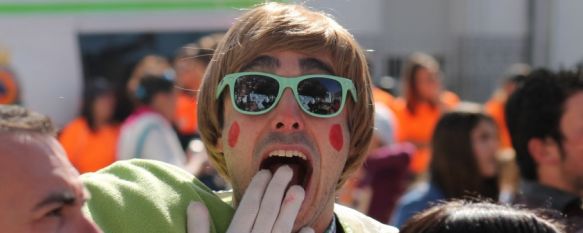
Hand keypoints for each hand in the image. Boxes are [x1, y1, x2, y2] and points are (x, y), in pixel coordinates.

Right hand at [187, 166, 313, 232]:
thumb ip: (198, 230)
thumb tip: (194, 203)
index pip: (247, 209)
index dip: (256, 189)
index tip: (265, 172)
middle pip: (266, 214)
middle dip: (276, 190)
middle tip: (287, 169)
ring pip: (280, 230)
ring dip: (290, 209)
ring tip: (299, 189)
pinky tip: (307, 228)